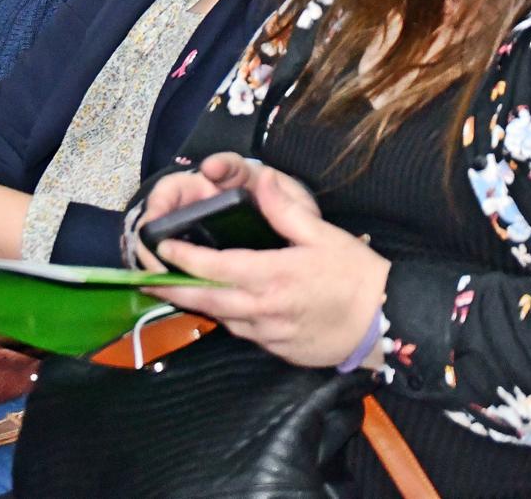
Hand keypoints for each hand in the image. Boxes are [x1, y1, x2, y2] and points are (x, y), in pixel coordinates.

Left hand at [142, 165, 389, 368]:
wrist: (387, 324)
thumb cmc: (356, 276)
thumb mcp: (323, 234)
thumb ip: (286, 210)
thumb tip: (261, 180)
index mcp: (272, 276)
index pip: (215, 266)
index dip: (184, 257)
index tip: (161, 246)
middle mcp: (263, 308)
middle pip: (205, 300)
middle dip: (171, 288)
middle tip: (143, 278)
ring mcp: (268, 333)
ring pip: (220, 318)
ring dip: (194, 303)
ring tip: (169, 289)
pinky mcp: (277, 349)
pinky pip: (241, 332)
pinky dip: (224, 316)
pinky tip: (216, 304)